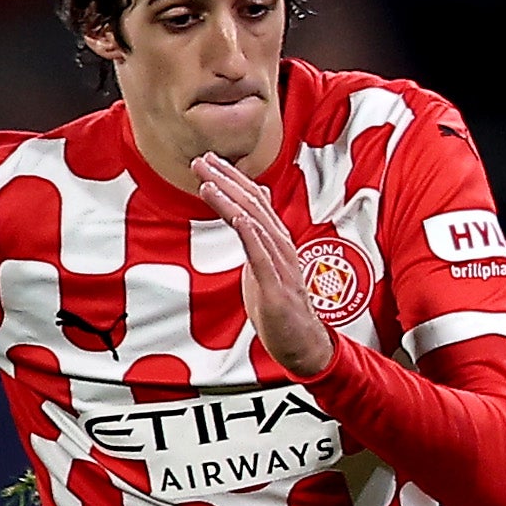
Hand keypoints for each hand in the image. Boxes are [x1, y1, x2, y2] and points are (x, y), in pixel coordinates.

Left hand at [190, 150, 332, 379]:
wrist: (303, 345)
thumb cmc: (282, 309)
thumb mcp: (267, 267)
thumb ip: (258, 240)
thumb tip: (247, 216)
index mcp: (278, 241)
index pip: (255, 201)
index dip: (233, 178)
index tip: (210, 160)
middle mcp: (282, 247)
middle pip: (254, 205)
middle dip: (227, 180)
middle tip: (202, 160)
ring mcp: (281, 266)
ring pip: (256, 224)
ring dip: (231, 200)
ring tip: (208, 181)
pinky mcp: (276, 288)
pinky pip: (262, 256)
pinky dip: (250, 233)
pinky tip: (237, 216)